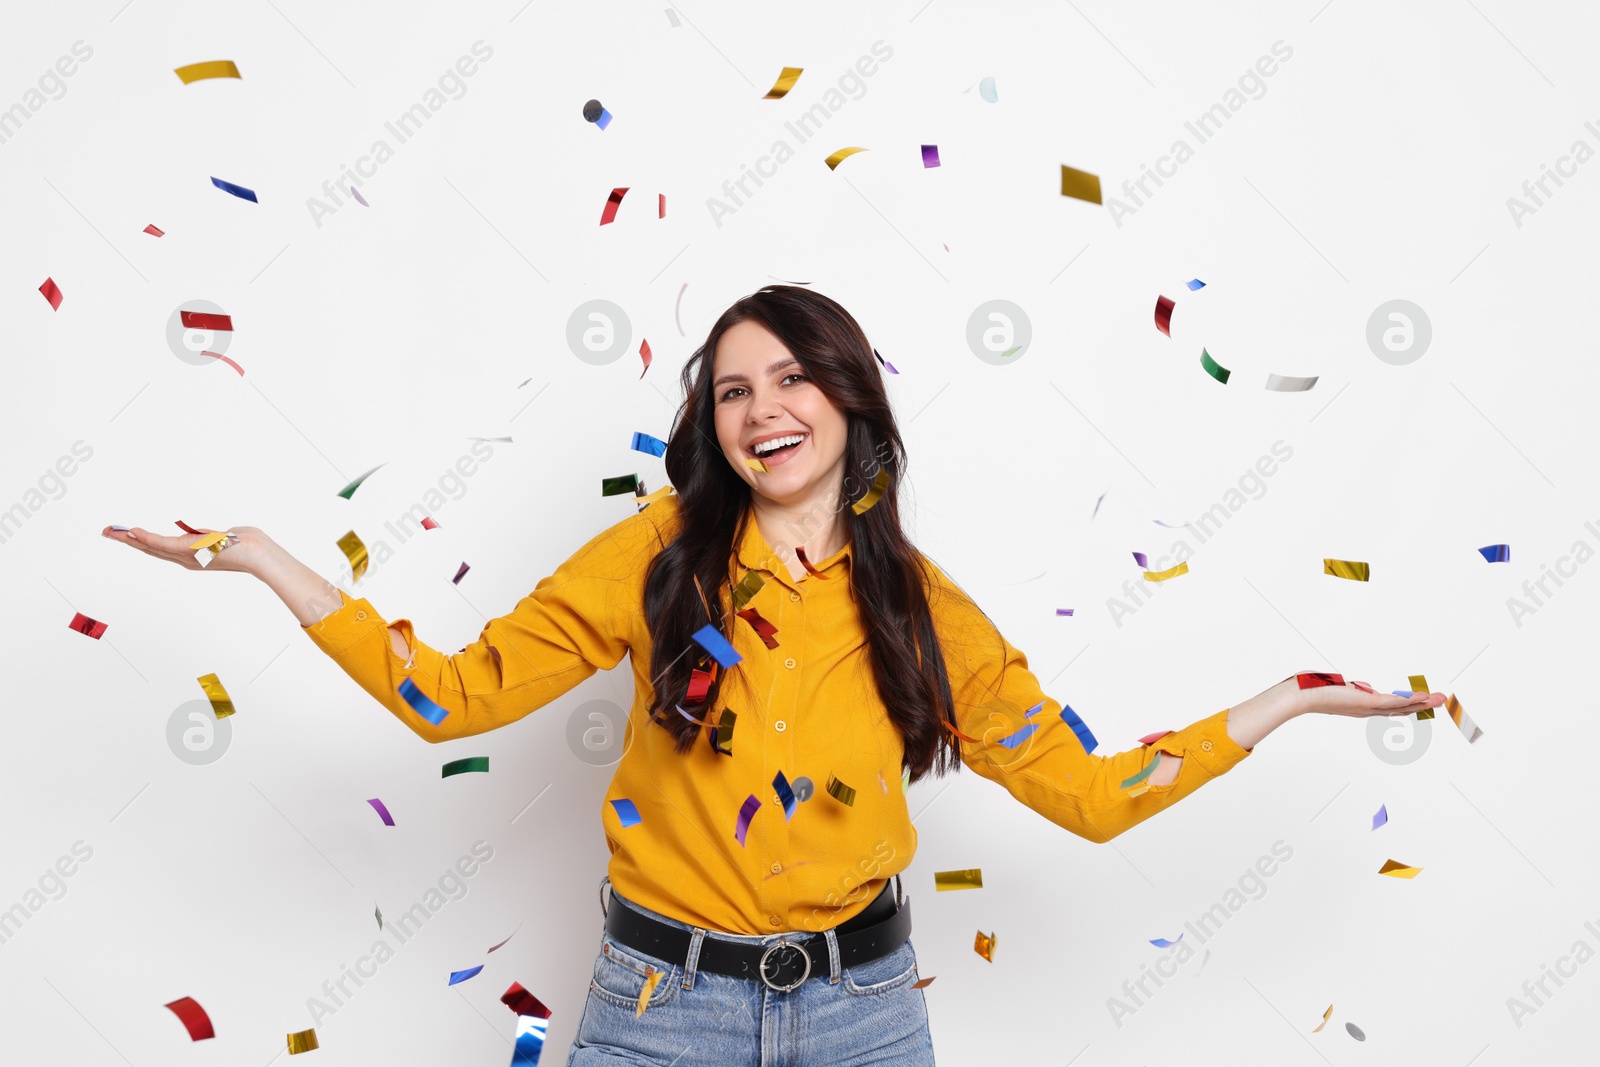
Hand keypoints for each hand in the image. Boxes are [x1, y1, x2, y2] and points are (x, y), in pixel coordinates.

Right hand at [101, 523, 277, 575]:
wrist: (258, 554)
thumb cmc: (247, 545)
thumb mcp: (223, 538)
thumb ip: (210, 536)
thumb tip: (207, 533)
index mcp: (192, 557)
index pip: (161, 549)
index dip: (141, 542)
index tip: (126, 533)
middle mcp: (186, 559)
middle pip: (150, 549)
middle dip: (127, 541)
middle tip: (107, 532)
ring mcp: (187, 556)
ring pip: (152, 547)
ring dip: (129, 539)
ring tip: (111, 532)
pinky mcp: (190, 550)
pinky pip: (163, 544)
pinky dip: (146, 538)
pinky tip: (132, 532)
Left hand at [1284, 672, 1445, 718]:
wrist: (1302, 694)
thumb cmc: (1315, 689)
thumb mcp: (1340, 687)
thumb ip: (1355, 688)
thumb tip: (1364, 685)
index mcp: (1363, 706)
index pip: (1391, 707)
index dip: (1409, 704)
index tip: (1425, 701)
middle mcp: (1368, 709)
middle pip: (1402, 708)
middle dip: (1423, 705)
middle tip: (1441, 700)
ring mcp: (1368, 706)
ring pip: (1401, 706)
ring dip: (1423, 703)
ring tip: (1440, 699)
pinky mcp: (1366, 701)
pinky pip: (1393, 701)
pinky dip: (1409, 699)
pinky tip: (1423, 697)